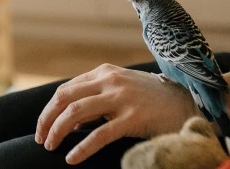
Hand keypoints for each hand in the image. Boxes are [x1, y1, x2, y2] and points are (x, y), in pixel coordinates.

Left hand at [35, 64, 197, 164]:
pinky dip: (82, 147)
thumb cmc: (153, 99)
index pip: (66, 89)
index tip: (43, 126)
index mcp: (104, 73)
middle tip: (40, 138)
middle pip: (64, 98)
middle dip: (47, 119)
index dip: (49, 109)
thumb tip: (73, 123)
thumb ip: (98, 99)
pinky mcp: (132, 118)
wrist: (188, 102)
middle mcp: (109, 81)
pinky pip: (99, 134)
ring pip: (76, 113)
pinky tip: (72, 158)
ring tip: (50, 146)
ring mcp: (121, 98)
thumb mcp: (122, 90)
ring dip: (58, 131)